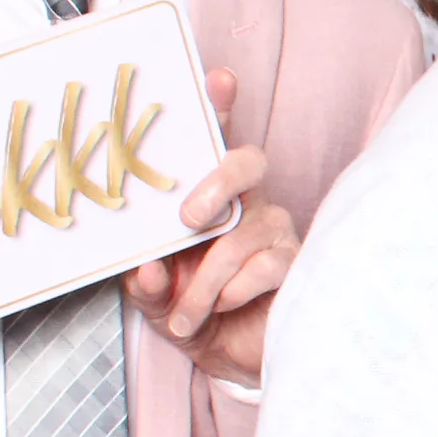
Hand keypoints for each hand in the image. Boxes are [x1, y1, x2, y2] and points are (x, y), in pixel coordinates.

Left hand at [121, 70, 293, 384]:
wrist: (228, 357)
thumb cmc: (192, 311)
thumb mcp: (153, 297)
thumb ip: (143, 283)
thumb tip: (145, 267)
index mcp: (209, 198)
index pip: (216, 142)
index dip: (220, 106)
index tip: (217, 78)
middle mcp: (248, 203)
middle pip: (249, 161)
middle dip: (218, 181)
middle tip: (188, 218)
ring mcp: (275, 231)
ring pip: (241, 236)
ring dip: (203, 283)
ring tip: (185, 314)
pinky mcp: (294, 263)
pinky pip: (261, 269)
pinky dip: (228, 296)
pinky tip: (220, 311)